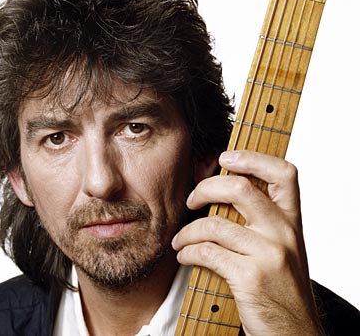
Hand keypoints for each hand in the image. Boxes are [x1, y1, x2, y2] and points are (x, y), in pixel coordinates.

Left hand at [172, 150, 323, 335]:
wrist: (296, 332)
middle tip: (192, 200)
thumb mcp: (281, 246)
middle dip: (206, 188)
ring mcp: (268, 254)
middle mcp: (284, 232)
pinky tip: (184, 255)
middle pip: (239, 188)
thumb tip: (222, 190)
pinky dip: (187, 251)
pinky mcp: (250, 277)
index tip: (226, 158)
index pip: (284, 173)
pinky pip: (207, 252)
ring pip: (214, 223)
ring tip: (179, 239)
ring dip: (187, 230)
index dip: (253, 158)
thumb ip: (262, 218)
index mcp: (292, 220)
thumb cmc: (282, 285)